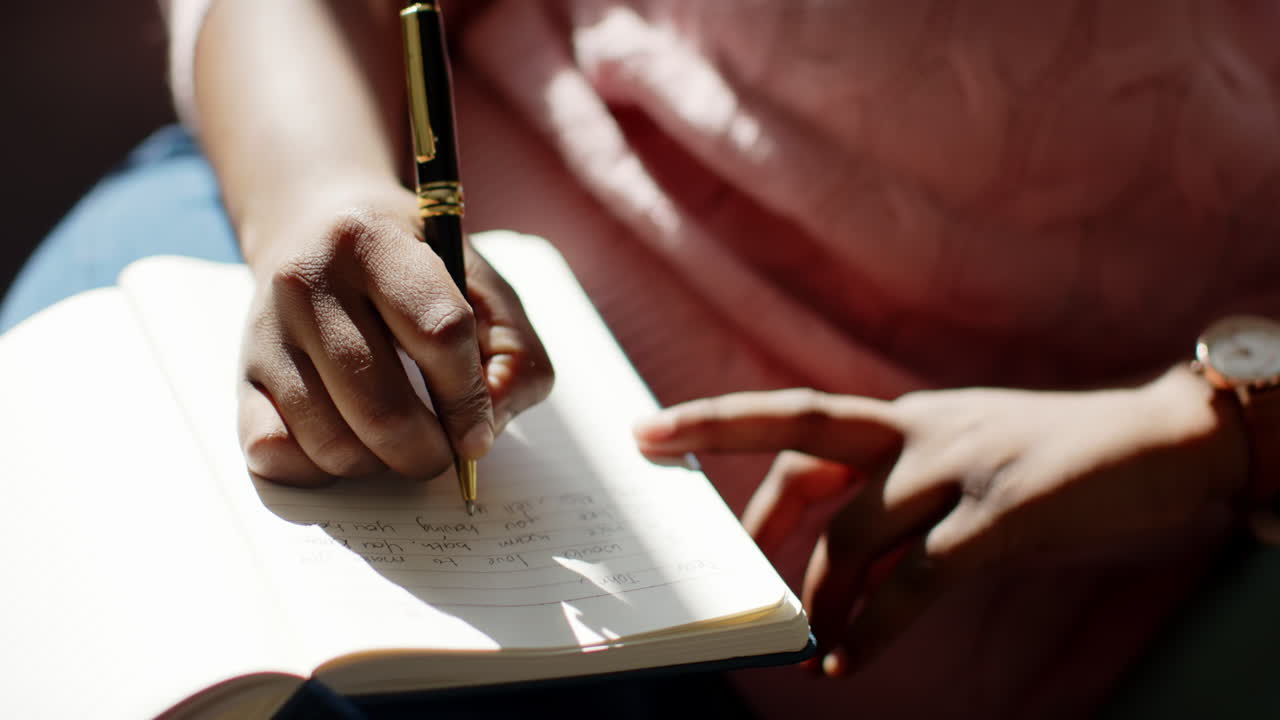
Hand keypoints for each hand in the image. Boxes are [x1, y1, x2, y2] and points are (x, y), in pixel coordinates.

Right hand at [237, 184, 552, 485]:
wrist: (314, 222)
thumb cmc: (412, 263)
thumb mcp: (479, 280)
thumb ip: (513, 349)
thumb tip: (488, 428)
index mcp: (375, 241)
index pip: (440, 332)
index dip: (469, 399)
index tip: (481, 435)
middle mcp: (307, 281)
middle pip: (383, 407)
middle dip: (428, 452)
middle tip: (444, 454)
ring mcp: (265, 332)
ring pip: (333, 442)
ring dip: (381, 465)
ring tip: (399, 441)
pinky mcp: (241, 375)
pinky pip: (275, 455)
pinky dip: (321, 469)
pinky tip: (349, 441)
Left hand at [633, 367, 1245, 675]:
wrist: (1163, 441)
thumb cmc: (1053, 461)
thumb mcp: (963, 463)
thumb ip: (899, 500)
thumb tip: (837, 564)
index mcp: (906, 417)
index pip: (799, 420)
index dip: (722, 423)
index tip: (655, 431)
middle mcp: (921, 428)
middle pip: (802, 437)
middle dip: (733, 472)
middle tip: (695, 532)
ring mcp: (961, 465)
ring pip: (857, 533)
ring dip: (823, 598)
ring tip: (813, 644)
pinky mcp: (1004, 512)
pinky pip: (917, 582)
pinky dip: (875, 627)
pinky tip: (849, 661)